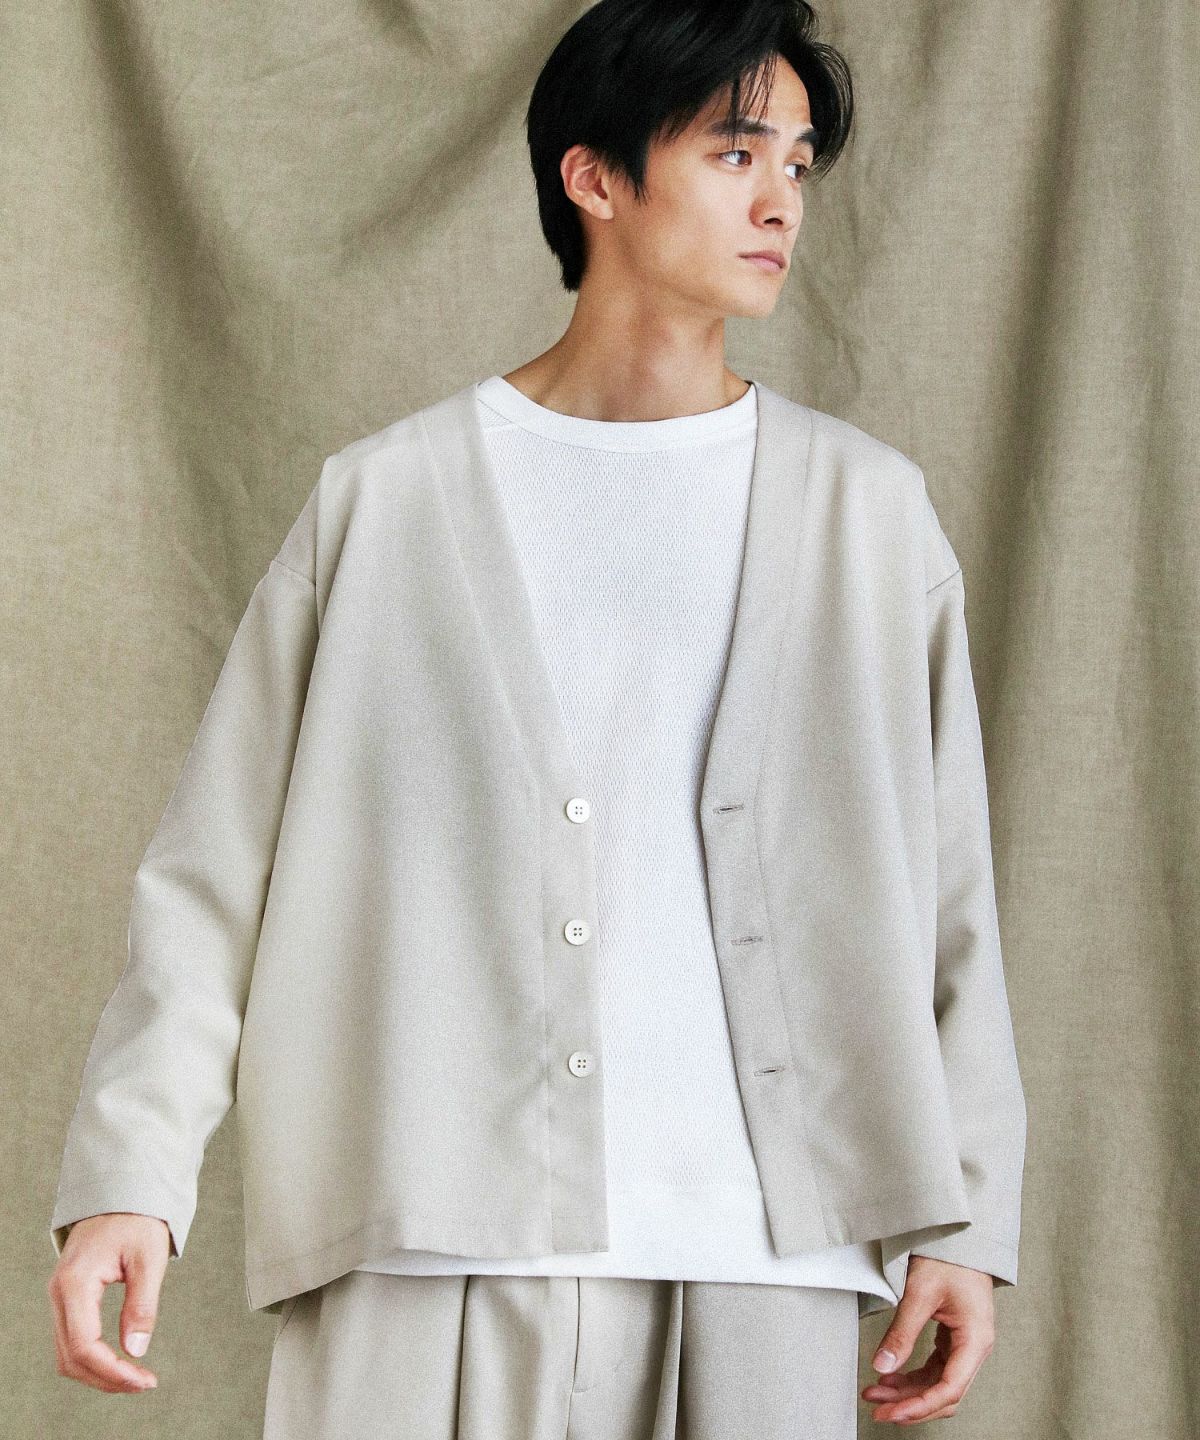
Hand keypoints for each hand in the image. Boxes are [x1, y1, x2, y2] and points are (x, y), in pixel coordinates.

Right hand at [48, 1212, 169, 1392]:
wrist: (120, 1192)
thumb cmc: (137, 1219)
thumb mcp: (149, 1257)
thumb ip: (142, 1303)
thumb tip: (136, 1349)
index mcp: (75, 1282)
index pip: (84, 1344)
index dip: (112, 1371)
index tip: (144, 1381)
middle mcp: (59, 1293)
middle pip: (71, 1357)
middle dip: (107, 1378)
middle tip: (144, 1384)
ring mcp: (60, 1297)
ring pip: (67, 1354)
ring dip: (99, 1373)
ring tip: (135, 1378)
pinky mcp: (68, 1298)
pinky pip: (72, 1340)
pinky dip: (93, 1358)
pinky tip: (120, 1361)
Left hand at [861, 1255, 995, 1423]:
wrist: (959, 1236)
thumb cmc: (947, 1258)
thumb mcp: (920, 1293)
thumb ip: (902, 1331)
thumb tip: (882, 1366)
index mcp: (975, 1340)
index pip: (949, 1389)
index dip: (919, 1406)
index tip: (890, 1412)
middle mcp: (975, 1348)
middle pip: (944, 1392)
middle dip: (910, 1405)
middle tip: (876, 1408)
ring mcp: (966, 1344)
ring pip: (938, 1383)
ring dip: (909, 1392)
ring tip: (875, 1393)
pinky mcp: (955, 1338)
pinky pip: (935, 1368)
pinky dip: (913, 1377)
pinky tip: (890, 1377)